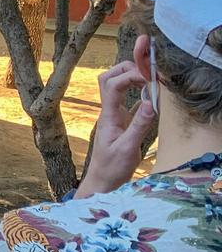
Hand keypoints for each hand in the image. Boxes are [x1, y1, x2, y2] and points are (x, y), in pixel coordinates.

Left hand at [78, 61, 155, 197]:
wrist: (102, 181)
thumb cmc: (112, 168)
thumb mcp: (128, 148)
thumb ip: (139, 126)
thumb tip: (150, 103)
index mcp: (108, 116)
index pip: (112, 85)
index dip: (130, 75)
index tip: (149, 78)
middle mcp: (108, 112)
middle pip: (108, 78)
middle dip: (126, 70)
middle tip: (147, 74)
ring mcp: (112, 115)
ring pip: (114, 86)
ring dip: (129, 78)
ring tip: (150, 83)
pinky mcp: (119, 121)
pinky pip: (125, 100)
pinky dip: (136, 93)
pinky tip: (149, 97)